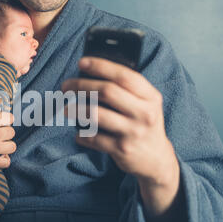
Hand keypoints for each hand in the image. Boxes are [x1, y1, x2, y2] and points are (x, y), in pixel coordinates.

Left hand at [61, 57, 178, 186]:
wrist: (157, 159)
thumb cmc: (145, 124)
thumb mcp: (146, 104)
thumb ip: (128, 90)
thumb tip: (93, 73)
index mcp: (151, 97)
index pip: (124, 76)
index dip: (101, 66)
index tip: (82, 62)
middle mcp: (144, 113)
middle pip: (107, 91)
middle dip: (81, 85)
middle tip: (66, 86)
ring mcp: (133, 132)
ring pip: (97, 115)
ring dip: (76, 109)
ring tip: (65, 109)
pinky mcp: (122, 149)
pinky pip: (94, 138)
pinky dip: (82, 135)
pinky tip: (78, 133)